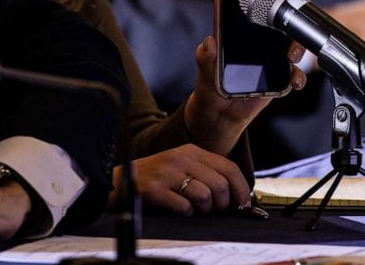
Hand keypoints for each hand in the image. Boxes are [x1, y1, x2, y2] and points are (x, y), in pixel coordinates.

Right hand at [112, 144, 250, 214]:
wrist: (120, 182)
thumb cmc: (157, 178)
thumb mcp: (182, 166)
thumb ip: (207, 174)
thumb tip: (237, 195)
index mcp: (192, 151)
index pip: (229, 167)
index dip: (241, 188)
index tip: (243, 204)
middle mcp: (181, 158)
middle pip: (220, 185)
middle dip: (222, 204)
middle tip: (213, 210)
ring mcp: (167, 173)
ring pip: (205, 196)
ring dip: (204, 210)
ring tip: (194, 209)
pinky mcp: (155, 189)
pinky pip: (184, 207)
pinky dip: (186, 213)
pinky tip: (179, 209)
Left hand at [185, 0, 309, 153]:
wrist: (218, 113)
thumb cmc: (210, 83)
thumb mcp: (205, 66)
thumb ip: (206, 55)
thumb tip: (210, 42)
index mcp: (243, 28)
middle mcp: (261, 39)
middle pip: (284, 18)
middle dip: (295, 11)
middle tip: (295, 13)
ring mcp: (273, 57)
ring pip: (294, 44)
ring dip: (297, 47)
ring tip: (290, 55)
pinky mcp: (280, 78)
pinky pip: (295, 74)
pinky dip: (298, 77)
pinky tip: (292, 80)